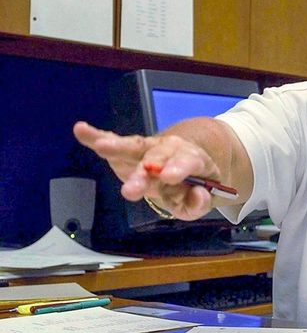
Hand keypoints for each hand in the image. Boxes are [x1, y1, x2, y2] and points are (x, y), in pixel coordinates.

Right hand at [72, 121, 219, 219]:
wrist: (186, 169)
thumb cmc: (191, 188)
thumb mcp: (199, 202)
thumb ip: (198, 202)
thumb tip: (198, 195)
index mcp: (193, 159)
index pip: (189, 161)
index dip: (179, 167)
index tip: (167, 176)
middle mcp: (171, 149)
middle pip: (158, 156)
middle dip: (144, 170)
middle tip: (131, 190)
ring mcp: (149, 148)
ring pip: (135, 146)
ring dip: (118, 147)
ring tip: (101, 146)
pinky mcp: (130, 150)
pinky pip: (113, 141)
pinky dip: (96, 136)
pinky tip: (81, 130)